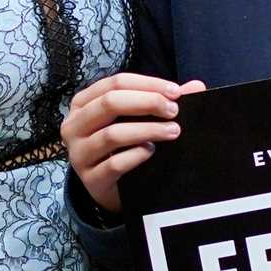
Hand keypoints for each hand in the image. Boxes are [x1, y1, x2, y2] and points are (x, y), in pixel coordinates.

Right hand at [62, 73, 205, 213]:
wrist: (109, 188)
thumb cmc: (121, 145)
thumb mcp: (135, 118)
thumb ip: (161, 100)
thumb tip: (196, 86)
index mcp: (83, 103)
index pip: (114, 83)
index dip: (147, 84)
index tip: (176, 91)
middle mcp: (74, 125)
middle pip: (110, 103)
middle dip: (147, 103)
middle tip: (173, 111)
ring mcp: (78, 153)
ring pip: (113, 134)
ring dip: (147, 130)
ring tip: (172, 131)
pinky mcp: (90, 179)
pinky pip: (114, 164)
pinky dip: (136, 155)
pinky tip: (151, 151)